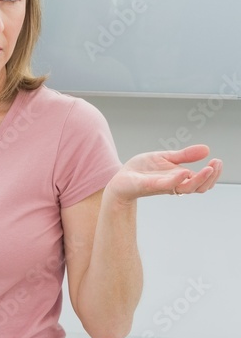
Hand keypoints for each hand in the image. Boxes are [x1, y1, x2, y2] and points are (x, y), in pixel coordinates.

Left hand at [107, 144, 222, 202]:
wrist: (120, 179)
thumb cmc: (142, 170)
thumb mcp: (165, 157)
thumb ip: (184, 155)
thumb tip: (206, 149)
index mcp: (179, 178)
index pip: (202, 180)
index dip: (212, 173)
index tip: (217, 161)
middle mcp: (175, 184)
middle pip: (199, 187)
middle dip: (211, 177)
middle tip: (216, 164)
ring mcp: (163, 186)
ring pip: (187, 189)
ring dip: (199, 179)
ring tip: (208, 168)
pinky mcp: (149, 185)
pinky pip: (166, 185)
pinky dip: (176, 179)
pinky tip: (183, 171)